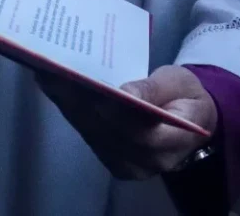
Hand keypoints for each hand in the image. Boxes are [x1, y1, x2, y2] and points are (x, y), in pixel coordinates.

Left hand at [38, 65, 216, 178]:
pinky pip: (89, 136)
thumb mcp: (179, 82)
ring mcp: (128, 166)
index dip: (113, 111)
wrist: (189, 118)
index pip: (139, 131)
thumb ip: (153, 89)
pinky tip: (57, 90)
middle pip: (107, 134)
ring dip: (69, 106)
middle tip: (57, 72)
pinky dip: (72, 112)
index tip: (90, 86)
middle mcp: (148, 163)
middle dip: (80, 103)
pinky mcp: (113, 161)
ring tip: (50, 77)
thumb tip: (125, 92)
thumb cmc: (185, 95)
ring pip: (93, 135)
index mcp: (174, 142)